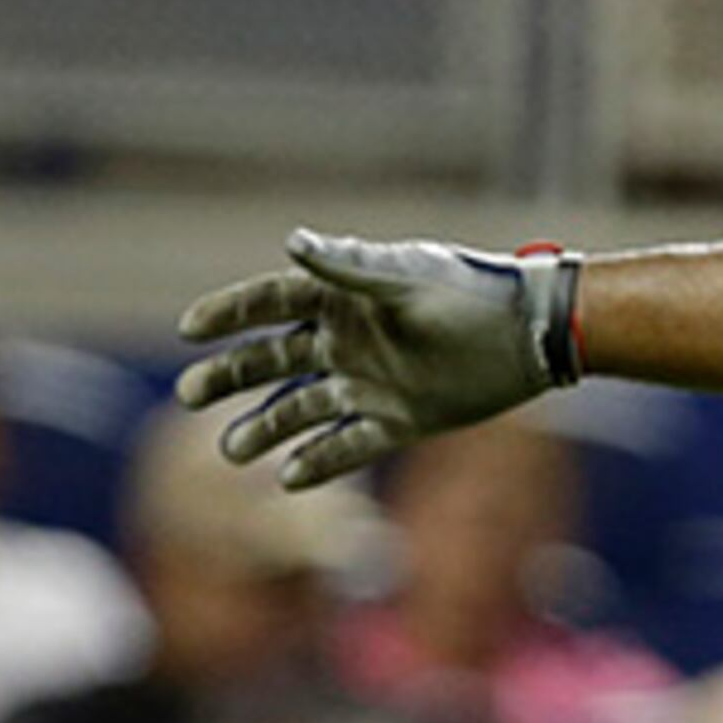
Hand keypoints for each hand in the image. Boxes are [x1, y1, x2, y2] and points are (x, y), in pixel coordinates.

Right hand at [176, 230, 578, 487]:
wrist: (532, 336)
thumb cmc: (471, 293)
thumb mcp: (407, 278)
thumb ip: (350, 267)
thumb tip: (293, 242)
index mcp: (345, 298)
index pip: (272, 303)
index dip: (230, 313)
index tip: (190, 329)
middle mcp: (349, 340)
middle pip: (273, 359)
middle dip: (230, 376)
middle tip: (189, 394)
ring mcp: (370, 383)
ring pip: (301, 409)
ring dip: (265, 428)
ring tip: (231, 452)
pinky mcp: (398, 421)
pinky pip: (347, 446)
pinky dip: (319, 462)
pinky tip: (289, 480)